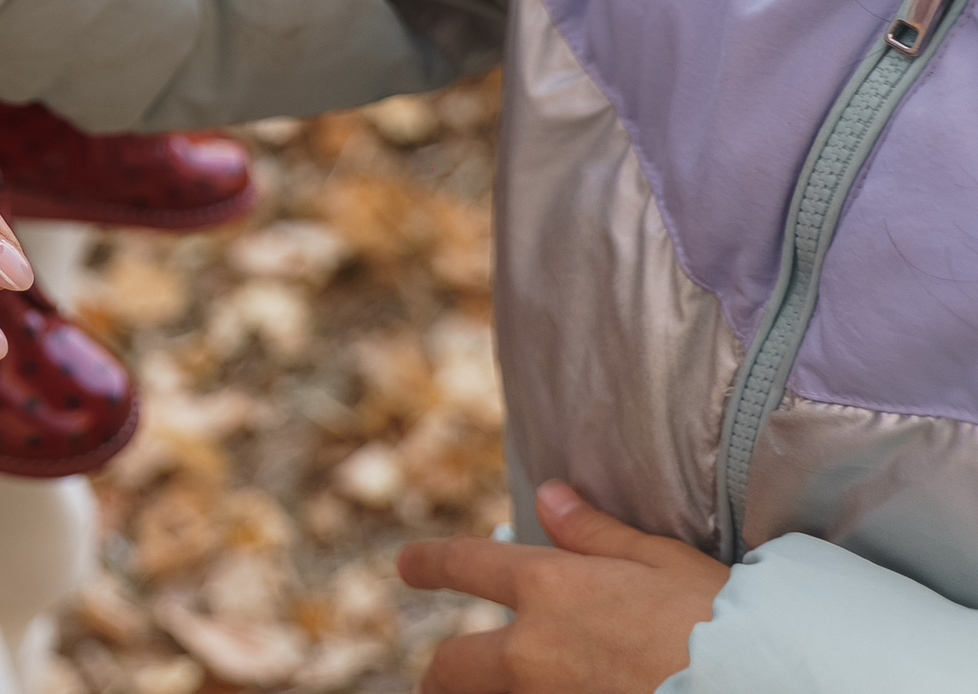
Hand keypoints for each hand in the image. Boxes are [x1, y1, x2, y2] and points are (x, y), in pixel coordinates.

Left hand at [398, 481, 730, 693]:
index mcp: (551, 589)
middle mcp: (534, 651)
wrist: (765, 687)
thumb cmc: (726, 621)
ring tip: (472, 692)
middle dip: (439, 672)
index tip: (406, 567)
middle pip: (452, 666)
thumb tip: (548, 496)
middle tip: (436, 674)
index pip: (467, 565)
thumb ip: (596, 534)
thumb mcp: (663, 561)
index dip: (430, 563)